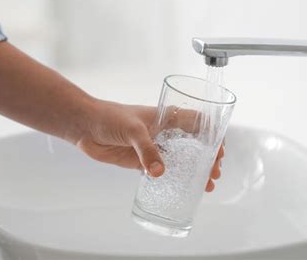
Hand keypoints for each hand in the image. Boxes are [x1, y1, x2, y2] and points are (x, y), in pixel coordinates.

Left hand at [74, 100, 222, 191]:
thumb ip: (146, 151)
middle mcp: (165, 132)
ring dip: (196, 171)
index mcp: (167, 117)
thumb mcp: (132, 130)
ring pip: (182, 159)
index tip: (219, 151)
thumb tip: (160, 172)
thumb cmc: (110, 118)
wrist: (87, 127)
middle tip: (215, 173)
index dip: (212, 135)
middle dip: (208, 158)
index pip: (198, 123)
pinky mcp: (143, 162)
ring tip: (207, 185)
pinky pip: (164, 171)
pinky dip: (175, 180)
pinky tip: (184, 189)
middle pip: (194, 144)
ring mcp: (155, 147)